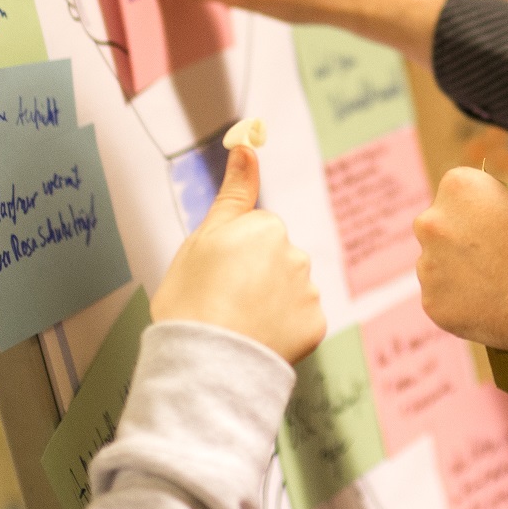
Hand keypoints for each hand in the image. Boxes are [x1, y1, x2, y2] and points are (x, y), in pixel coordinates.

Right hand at [153, 145, 327, 363]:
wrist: (204, 363)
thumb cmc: (192, 301)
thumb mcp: (202, 237)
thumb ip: (233, 192)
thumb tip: (248, 145)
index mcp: (266, 227)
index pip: (254, 231)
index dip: (231, 254)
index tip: (217, 274)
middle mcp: (295, 254)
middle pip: (275, 258)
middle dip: (255, 275)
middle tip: (224, 301)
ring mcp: (308, 291)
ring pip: (289, 289)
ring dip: (271, 302)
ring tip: (239, 323)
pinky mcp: (315, 324)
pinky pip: (299, 320)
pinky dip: (282, 328)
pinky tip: (258, 337)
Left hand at [414, 167, 507, 352]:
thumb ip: (495, 218)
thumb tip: (487, 238)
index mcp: (458, 185)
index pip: (455, 195)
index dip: (474, 211)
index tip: (490, 226)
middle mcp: (433, 222)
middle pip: (436, 230)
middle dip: (455, 243)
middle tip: (487, 261)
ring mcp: (428, 265)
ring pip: (435, 269)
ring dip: (456, 276)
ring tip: (494, 291)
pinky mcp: (432, 304)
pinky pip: (442, 302)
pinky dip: (460, 307)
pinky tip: (490, 311)